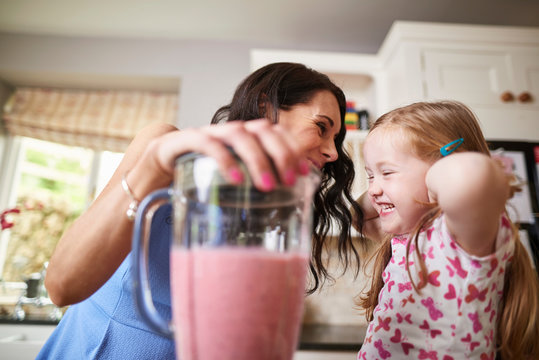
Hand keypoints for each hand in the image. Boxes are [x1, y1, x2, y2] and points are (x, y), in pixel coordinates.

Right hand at [148, 119, 309, 190]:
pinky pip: (206, 143)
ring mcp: (209, 133)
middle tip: (290, 181)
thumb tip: (284, 207)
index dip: (293, 149)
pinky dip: (224, 159)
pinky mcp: (185, 140)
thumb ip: (251, 186)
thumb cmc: (199, 177)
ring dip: (257, 159)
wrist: (156, 167)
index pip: (276, 133)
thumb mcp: (230, 182)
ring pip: (239, 134)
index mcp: (244, 138)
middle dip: (281, 154)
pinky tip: (235, 180)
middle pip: (263, 129)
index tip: (305, 173)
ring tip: (267, 185)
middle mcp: (230, 132)